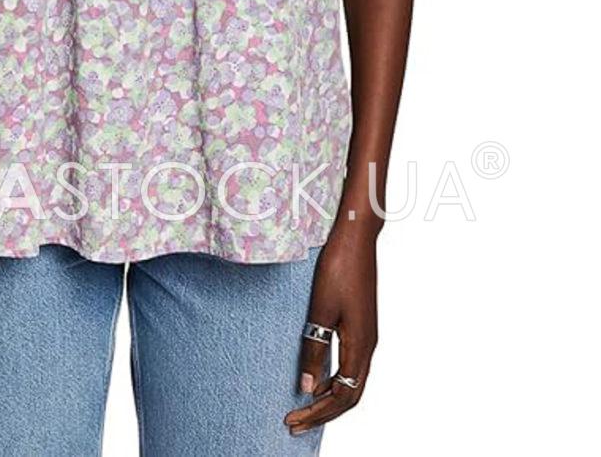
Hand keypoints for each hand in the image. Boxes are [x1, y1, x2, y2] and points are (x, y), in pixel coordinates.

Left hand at [284, 223, 378, 437]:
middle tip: (295, 423)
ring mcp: (366, 334)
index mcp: (360, 345)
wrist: (355, 238)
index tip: (293, 420)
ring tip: (303, 407)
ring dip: (329, 398)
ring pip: (352, 380)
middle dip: (323, 413)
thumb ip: (314, 348)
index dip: (318, 412)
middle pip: (350, 395)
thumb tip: (307, 387)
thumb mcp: (320, 310)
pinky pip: (349, 364)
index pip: (342, 395)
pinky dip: (334, 379)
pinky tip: (316, 376)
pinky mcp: (360, 324)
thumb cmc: (338, 268)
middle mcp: (368, 345)